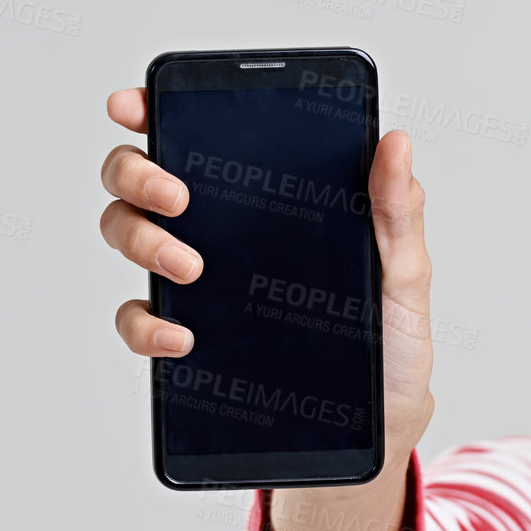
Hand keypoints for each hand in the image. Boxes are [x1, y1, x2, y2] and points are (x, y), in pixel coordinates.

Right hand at [98, 88, 435, 475]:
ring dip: (140, 240)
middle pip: (141, 179)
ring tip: (189, 268)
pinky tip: (181, 337)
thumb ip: (396, 212)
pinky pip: (138, 320)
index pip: (202, 138)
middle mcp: (223, 233)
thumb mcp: (405, 275)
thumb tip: (394, 142)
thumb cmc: (390, 343)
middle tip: (179, 197)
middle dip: (139, 174)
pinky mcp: (187, 341)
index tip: (135, 105)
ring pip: (126, 235)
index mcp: (271, 200)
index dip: (156, 110)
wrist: (380, 425)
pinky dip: (145, 324)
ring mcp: (198, 286)